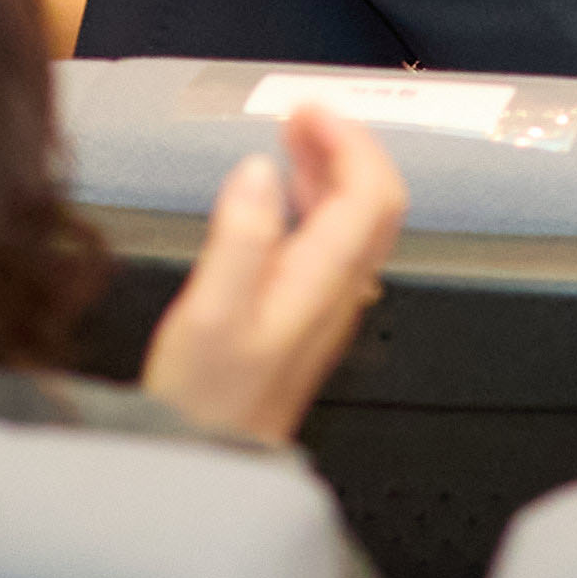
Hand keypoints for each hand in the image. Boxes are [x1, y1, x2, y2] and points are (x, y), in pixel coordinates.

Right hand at [138, 100, 404, 445]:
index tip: (308, 110)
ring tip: (292, 142)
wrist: (206, 467)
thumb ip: (238, 238)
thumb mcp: (209, 313)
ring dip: (331, 174)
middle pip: (373, 204)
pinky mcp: (305, 321)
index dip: (349, 141)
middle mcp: (336, 295)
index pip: (369, 193)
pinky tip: (277, 201)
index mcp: (322, 283)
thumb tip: (257, 172)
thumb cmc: (203, 400)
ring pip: (354, 225)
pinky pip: (331, 247)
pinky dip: (314, 206)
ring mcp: (325, 309)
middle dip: (346, 148)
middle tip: (301, 116)